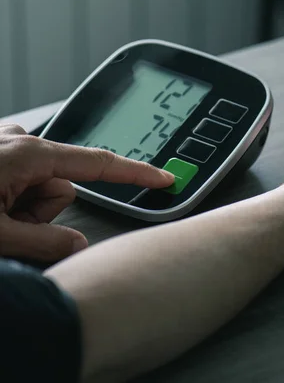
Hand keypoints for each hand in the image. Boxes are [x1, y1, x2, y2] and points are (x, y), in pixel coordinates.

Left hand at [0, 129, 173, 262]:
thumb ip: (44, 243)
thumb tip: (79, 246)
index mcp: (30, 154)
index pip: (99, 164)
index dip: (135, 173)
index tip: (164, 177)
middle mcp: (22, 141)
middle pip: (62, 187)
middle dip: (41, 213)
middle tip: (9, 228)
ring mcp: (8, 144)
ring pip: (40, 185)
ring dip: (24, 208)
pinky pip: (23, 176)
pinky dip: (12, 197)